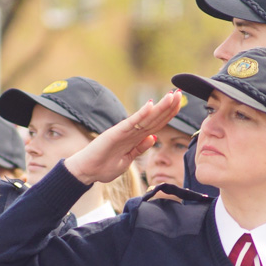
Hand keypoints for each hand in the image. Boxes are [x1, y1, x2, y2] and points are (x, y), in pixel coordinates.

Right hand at [65, 92, 180, 184]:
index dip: (168, 114)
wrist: (86, 172)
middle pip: (154, 118)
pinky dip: (141, 114)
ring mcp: (124, 131)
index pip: (156, 124)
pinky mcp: (115, 134)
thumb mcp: (128, 160)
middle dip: (168, 106)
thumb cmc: (104, 166)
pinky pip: (131, 123)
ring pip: (146, 118)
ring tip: (171, 95)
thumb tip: (153, 137)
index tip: (179, 104)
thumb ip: (140, 148)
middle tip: (179, 93)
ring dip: (160, 107)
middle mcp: (131, 132)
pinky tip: (151, 105)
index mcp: (135, 138)